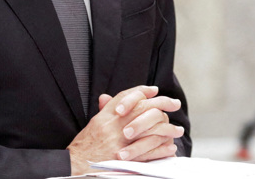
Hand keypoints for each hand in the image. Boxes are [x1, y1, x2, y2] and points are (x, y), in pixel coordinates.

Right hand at [66, 85, 184, 174]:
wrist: (76, 165)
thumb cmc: (85, 146)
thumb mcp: (94, 124)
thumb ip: (105, 110)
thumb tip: (108, 97)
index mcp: (105, 116)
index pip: (126, 97)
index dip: (142, 91)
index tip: (156, 90)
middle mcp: (113, 126)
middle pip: (142, 108)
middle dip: (162, 103)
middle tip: (175, 103)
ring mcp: (119, 142)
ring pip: (150, 129)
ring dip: (167, 128)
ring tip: (178, 129)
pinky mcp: (125, 159)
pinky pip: (149, 152)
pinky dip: (161, 149)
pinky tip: (170, 147)